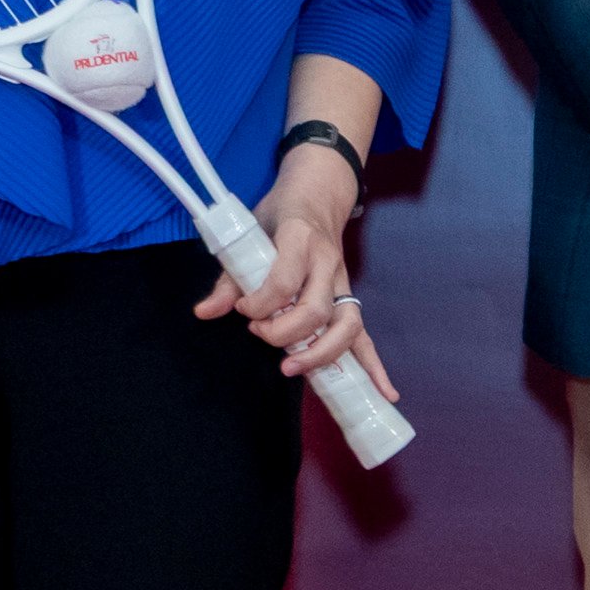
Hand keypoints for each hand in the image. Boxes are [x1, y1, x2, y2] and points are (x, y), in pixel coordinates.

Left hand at [199, 149, 397, 401]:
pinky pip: (364, 335)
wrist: (318, 196)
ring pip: (346, 325)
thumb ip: (229, 279)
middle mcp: (327, 263)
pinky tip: (383, 393)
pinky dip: (374, 365)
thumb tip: (205, 312)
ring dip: (321, 353)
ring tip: (293, 367)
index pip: (284, 282)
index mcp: (300, 241)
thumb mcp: (250, 234)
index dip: (260, 304)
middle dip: (285, 333)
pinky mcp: (349, 300)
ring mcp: (343, 283)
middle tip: (260, 335)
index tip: (242, 311)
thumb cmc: (280, 216)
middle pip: (316, 310)